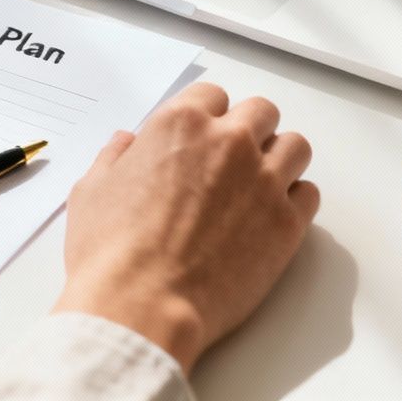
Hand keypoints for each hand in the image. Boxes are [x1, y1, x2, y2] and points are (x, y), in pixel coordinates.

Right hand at [52, 82, 318, 371]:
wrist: (141, 305)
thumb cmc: (112, 252)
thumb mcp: (92, 191)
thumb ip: (115, 159)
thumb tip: (125, 145)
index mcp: (181, 125)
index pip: (213, 95)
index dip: (209, 116)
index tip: (205, 136)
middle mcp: (229, 143)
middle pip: (262, 112)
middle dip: (251, 130)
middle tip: (236, 159)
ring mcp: (263, 181)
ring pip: (295, 146)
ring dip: (280, 159)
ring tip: (262, 183)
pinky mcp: (286, 223)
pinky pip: (309, 194)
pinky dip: (295, 200)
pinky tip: (272, 215)